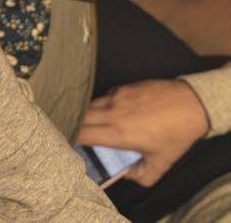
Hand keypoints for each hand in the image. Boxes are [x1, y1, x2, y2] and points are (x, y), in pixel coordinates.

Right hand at [77, 79, 208, 186]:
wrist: (191, 103)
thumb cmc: (177, 133)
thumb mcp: (162, 162)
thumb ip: (142, 175)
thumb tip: (126, 175)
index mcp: (118, 133)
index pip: (81, 134)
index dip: (72, 139)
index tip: (71, 144)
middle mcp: (112, 113)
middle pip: (79, 118)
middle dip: (74, 127)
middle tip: (76, 135)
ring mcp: (116, 97)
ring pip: (88, 106)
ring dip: (86, 116)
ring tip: (90, 124)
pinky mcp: (121, 87)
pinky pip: (102, 97)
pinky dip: (100, 106)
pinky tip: (109, 113)